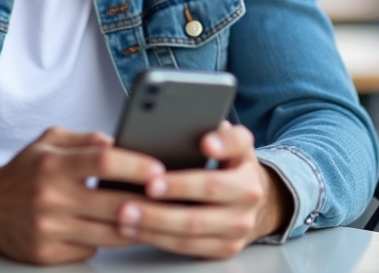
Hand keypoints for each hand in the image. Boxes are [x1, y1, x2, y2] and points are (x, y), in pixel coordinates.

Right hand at [0, 127, 164, 264]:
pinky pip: (91, 251)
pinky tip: (120, 232)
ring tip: (158, 217)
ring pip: (109, 234)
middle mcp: (50, 198)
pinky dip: (107, 241)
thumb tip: (117, 141)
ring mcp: (49, 230)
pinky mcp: (47, 255)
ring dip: (137, 227)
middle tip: (173, 199)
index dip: (136, 165)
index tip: (159, 169)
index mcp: (53, 165)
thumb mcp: (48, 141)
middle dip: (149, 203)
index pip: (103, 161)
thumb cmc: (25, 171)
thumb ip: (84, 138)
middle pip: (113, 204)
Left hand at [115, 121, 289, 258]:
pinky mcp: (223, 248)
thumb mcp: (235, 143)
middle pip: (208, 193)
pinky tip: (135, 229)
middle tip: (144, 188)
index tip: (203, 144)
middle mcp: (248, 198)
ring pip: (192, 229)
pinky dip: (157, 238)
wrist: (251, 203)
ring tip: (126, 213)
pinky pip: (186, 246)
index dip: (221, 145)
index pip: (236, 150)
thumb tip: (206, 129)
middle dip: (174, 190)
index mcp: (248, 166)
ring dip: (155, 222)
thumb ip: (223, 133)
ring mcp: (237, 227)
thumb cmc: (231, 167)